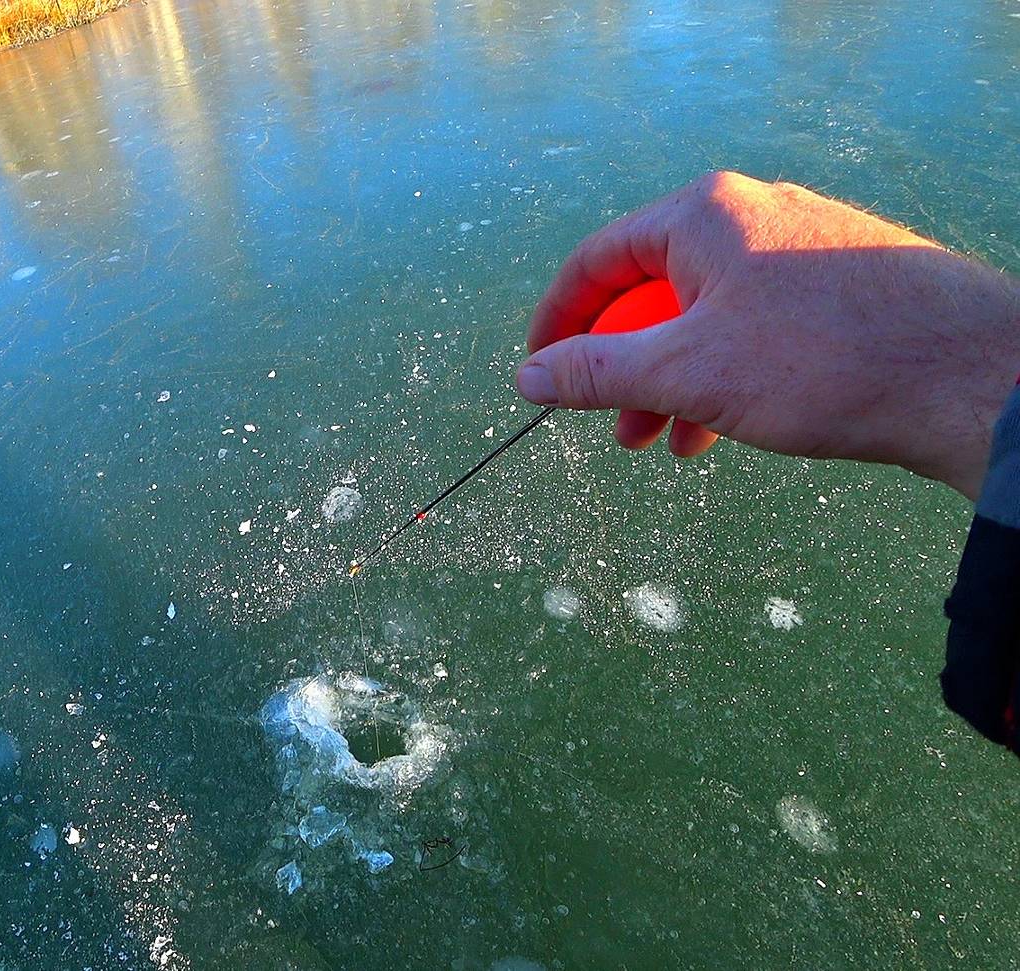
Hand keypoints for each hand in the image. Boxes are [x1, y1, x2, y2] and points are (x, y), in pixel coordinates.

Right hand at [518, 171, 1019, 498]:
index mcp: (704, 214)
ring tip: (669, 443)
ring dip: (674, 381)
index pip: (598, 260)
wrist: (967, 377)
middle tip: (614, 429)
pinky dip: (726, 374)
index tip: (540, 376)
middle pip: (653, 290)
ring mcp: (802, 244)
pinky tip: (725, 429)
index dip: (558, 323)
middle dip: (625, 367)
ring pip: (706, 314)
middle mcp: (752, 214)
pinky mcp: (840, 280)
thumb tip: (530, 376)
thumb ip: (596, 371)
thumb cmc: (824, 363)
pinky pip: (756, 323)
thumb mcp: (685, 373)